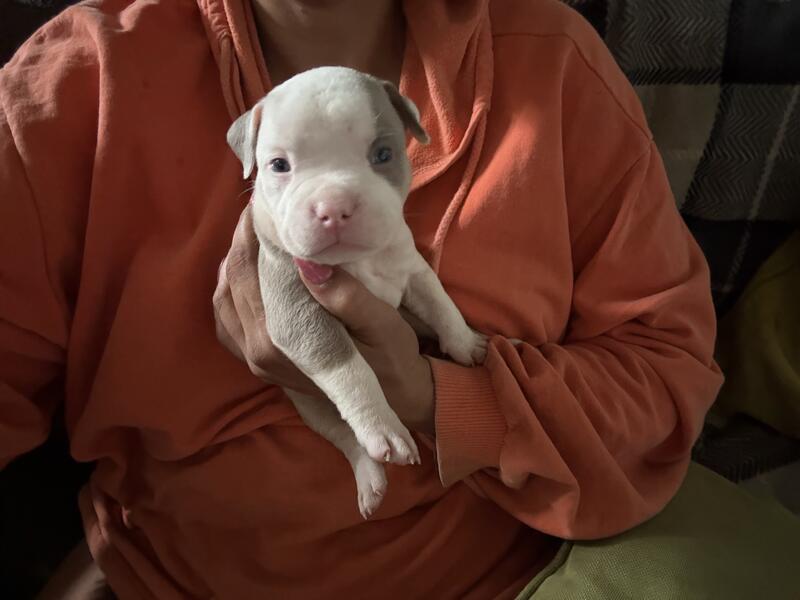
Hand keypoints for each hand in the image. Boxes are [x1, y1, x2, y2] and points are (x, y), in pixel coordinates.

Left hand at [213, 204, 434, 433]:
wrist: (395, 402)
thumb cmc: (393, 360)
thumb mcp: (381, 326)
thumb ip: (345, 296)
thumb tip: (306, 261)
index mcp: (281, 341)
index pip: (248, 272)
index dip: (252, 232)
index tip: (264, 202)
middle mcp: (258, 352)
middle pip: (232, 279)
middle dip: (243, 239)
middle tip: (261, 207)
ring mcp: (254, 360)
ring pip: (224, 297)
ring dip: (236, 261)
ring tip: (255, 231)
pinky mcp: (260, 362)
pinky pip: (228, 319)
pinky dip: (232, 289)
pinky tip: (249, 270)